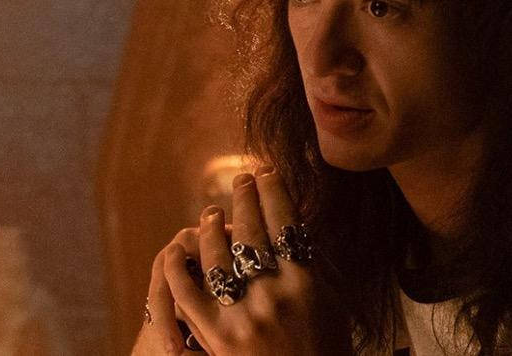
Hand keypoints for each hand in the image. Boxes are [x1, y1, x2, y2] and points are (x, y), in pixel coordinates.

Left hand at [137, 166, 349, 355]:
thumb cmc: (325, 350)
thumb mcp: (332, 305)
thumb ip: (312, 266)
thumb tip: (295, 225)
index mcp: (305, 283)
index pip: (285, 222)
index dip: (274, 192)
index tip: (268, 174)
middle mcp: (273, 294)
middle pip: (252, 231)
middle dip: (246, 198)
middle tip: (242, 180)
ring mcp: (241, 315)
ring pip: (217, 254)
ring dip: (212, 227)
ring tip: (212, 213)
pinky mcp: (215, 336)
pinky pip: (186, 291)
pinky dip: (180, 266)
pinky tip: (180, 248)